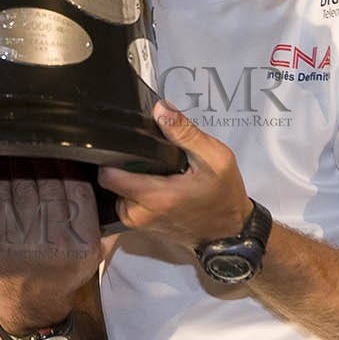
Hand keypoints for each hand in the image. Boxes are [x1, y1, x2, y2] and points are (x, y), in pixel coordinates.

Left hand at [0, 160, 100, 331]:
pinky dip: (1, 179)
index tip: (65, 152)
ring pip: (26, 188)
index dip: (71, 167)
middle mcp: (58, 242)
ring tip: (21, 149)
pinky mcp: (2, 242)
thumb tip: (84, 173)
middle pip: (52, 186)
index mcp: (85, 244)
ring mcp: (27, 242)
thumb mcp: (91, 254)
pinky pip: (1, 201)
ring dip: (22, 164)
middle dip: (46, 160)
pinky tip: (2, 165)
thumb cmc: (64, 276)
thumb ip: (90, 220)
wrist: (34, 309)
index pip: (80, 192)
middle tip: (41, 143)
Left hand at [98, 101, 251, 247]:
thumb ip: (185, 133)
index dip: (111, 153)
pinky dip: (134, 189)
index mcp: (154, 197)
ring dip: (129, 175)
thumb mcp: (215, 158)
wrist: (229, 231)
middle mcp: (139, 214)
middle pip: (110, 179)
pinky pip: (125, 200)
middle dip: (123, 162)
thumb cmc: (223, 195)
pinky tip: (153, 179)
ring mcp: (137, 223)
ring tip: (152, 166)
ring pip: (115, 189)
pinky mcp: (140, 226)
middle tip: (145, 152)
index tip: (123, 140)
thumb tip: (160, 108)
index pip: (109, 174)